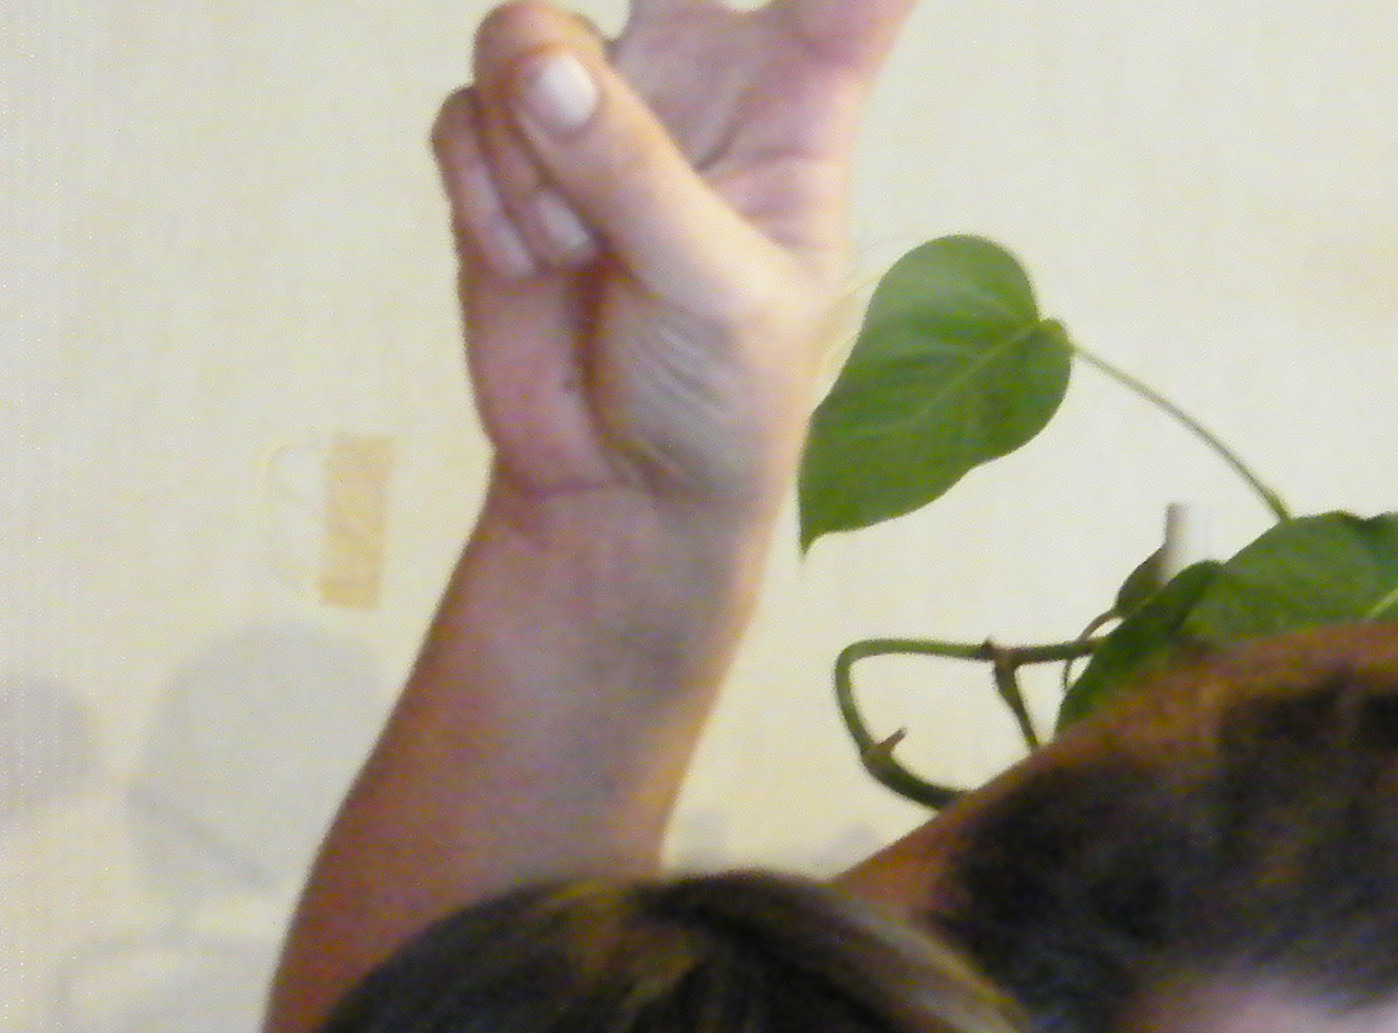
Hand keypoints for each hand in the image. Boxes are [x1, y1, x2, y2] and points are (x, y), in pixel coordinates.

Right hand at [430, 0, 914, 525]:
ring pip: (527, 43)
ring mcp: (596, 109)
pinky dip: (489, 197)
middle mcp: (697, 83)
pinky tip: (538, 267)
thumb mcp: (715, 292)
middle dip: (603, 7)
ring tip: (585, 258)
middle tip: (581, 54)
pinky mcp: (509, 151)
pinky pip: (466, 116)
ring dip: (537, 161)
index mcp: (798, 108)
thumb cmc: (720, 398)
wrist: (619, 487)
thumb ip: (633, 171)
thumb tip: (541, 60)